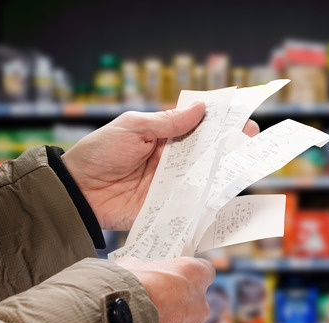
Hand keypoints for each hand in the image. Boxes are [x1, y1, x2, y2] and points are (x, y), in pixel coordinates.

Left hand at [62, 103, 259, 229]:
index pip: (198, 126)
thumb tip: (201, 108)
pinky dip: (210, 202)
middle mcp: (172, 159)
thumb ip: (167, 122)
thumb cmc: (99, 153)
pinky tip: (228, 197)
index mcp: (164, 135)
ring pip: (205, 178)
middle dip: (231, 146)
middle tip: (251, 140)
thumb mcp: (132, 128)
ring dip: (225, 173)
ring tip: (247, 166)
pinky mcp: (167, 207)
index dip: (221, 122)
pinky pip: (193, 204)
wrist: (78, 191)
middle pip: (208, 152)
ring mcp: (171, 184)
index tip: (243, 118)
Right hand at [114, 256, 213, 322]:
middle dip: (175, 305)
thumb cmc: (126, 288)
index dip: (188, 276)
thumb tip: (135, 271)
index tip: (175, 279)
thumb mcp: (131, 266)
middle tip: (153, 306)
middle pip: (193, 304)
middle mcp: (200, 304)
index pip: (203, 271)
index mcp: (194, 275)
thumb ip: (143, 269)